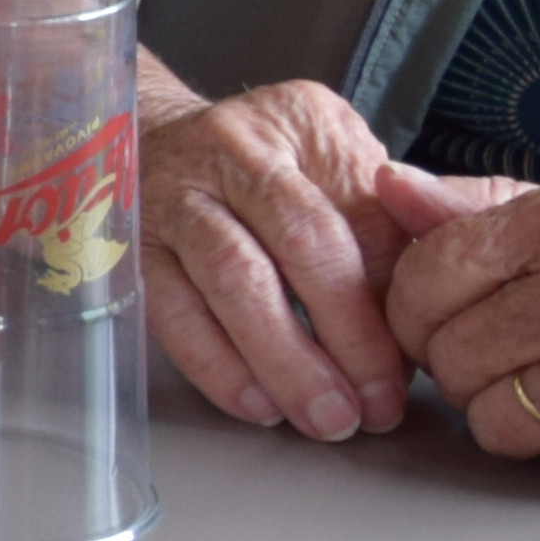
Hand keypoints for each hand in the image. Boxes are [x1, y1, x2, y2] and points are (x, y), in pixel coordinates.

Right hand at [141, 76, 425, 439]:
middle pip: (299, 240)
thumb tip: (410, 330)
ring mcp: (173, 193)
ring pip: (232, 278)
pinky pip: (171, 311)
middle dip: (344, 333)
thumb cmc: (260, 167)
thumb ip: (378, 226)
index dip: (389, 296)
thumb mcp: (330, 164)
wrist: (145, 140)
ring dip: (283, 359)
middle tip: (374, 406)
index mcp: (300, 123)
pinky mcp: (130, 244)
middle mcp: (233, 147)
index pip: (361, 214)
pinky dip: (216, 365)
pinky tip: (257, 403)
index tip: (410, 364)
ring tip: (323, 417)